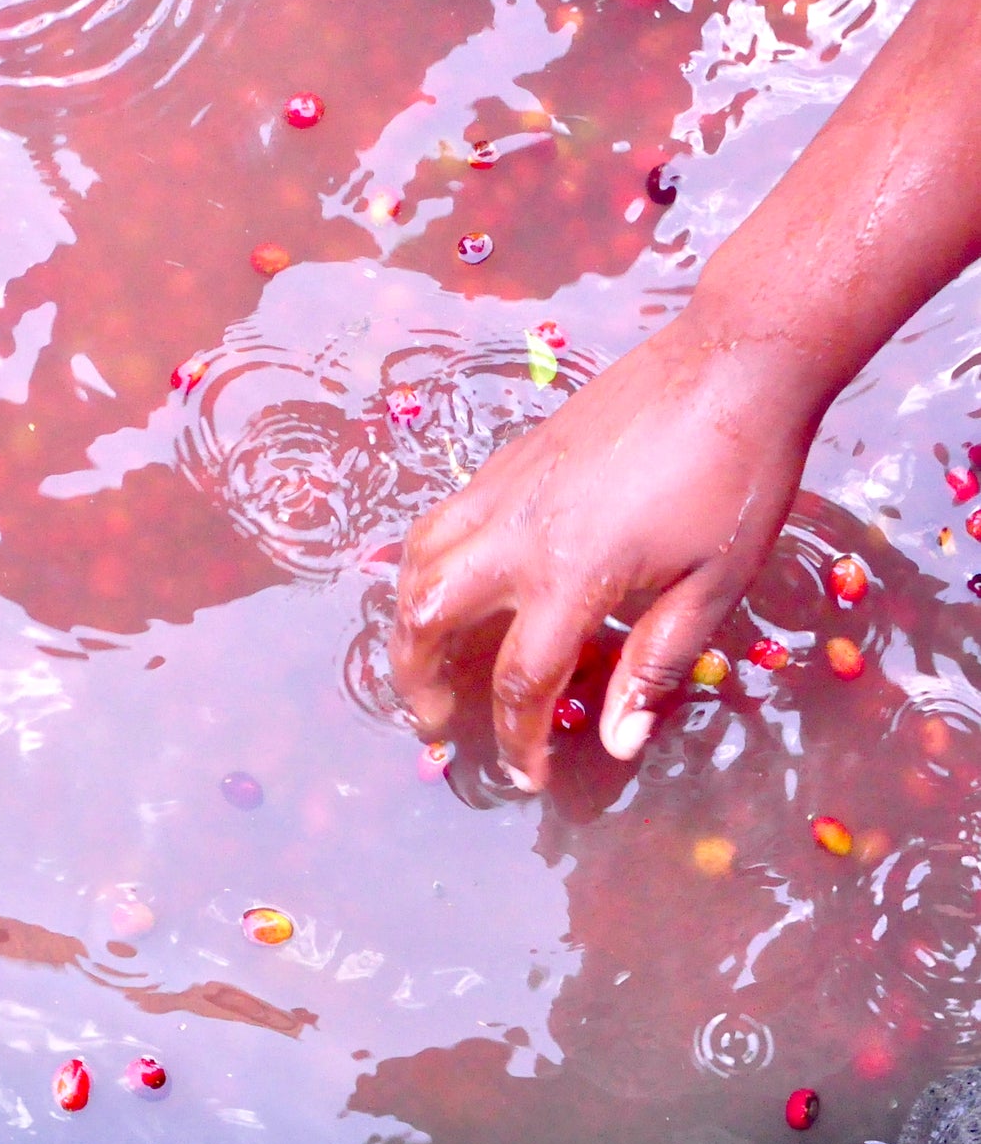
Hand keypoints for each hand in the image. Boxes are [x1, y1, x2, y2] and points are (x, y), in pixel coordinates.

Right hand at [389, 313, 814, 789]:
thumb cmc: (735, 477)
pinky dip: (424, 563)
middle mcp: (516, 534)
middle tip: (438, 721)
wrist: (726, 366)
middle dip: (418, 681)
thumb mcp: (714, 583)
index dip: (518, 741)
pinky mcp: (506, 461)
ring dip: (408, 618)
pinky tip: (454, 579)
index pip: (522, 682)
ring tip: (427, 654)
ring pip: (416, 561)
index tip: (527, 777)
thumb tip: (617, 743)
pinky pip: (439, 520)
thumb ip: (655, 665)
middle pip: (428, 618)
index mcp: (572, 575)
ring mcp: (502, 491)